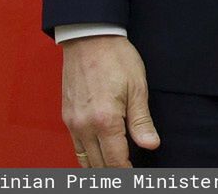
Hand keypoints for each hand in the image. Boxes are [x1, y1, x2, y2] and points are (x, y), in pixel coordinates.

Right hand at [60, 36, 158, 167]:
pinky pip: (75, 145)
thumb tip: (151, 145)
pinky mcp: (66, 116)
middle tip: (128, 175)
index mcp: (105, 120)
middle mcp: (84, 126)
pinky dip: (86, 156)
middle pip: (98, 164)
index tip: (136, 177)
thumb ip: (141, 121)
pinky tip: (98, 156)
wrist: (90, 39)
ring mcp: (72, 122)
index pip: (115, 160)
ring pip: (83, 158)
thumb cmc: (117, 59)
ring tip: (114, 170)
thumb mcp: (137, 87)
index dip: (127, 172)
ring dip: (98, 167)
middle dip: (113, 173)